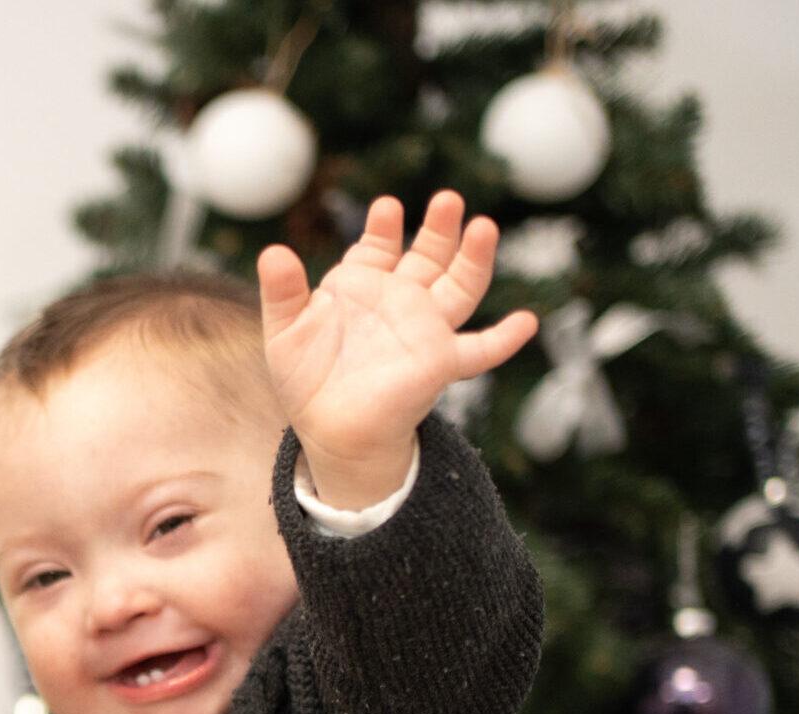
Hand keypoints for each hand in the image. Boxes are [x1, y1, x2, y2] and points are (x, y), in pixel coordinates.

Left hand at [259, 190, 537, 508]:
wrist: (329, 429)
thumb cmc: (307, 379)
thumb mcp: (285, 330)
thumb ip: (282, 291)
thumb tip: (272, 252)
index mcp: (364, 286)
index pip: (379, 246)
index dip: (383, 227)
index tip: (386, 208)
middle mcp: (400, 301)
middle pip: (429, 255)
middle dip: (438, 228)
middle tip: (448, 199)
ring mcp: (424, 329)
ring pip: (459, 287)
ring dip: (474, 259)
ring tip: (483, 227)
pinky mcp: (440, 362)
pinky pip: (480, 351)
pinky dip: (505, 339)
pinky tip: (526, 322)